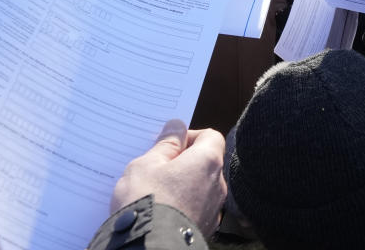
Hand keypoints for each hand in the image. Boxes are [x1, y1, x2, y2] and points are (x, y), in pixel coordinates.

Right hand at [111, 119, 226, 236]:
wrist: (149, 248)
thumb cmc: (147, 202)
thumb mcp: (146, 164)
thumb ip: (166, 144)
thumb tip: (177, 127)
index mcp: (207, 162)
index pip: (210, 136)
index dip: (189, 136)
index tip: (168, 145)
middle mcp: (218, 185)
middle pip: (205, 163)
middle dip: (182, 162)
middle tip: (156, 168)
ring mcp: (214, 210)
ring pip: (200, 187)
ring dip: (182, 185)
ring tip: (155, 192)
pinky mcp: (206, 229)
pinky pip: (196, 208)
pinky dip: (183, 205)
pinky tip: (162, 210)